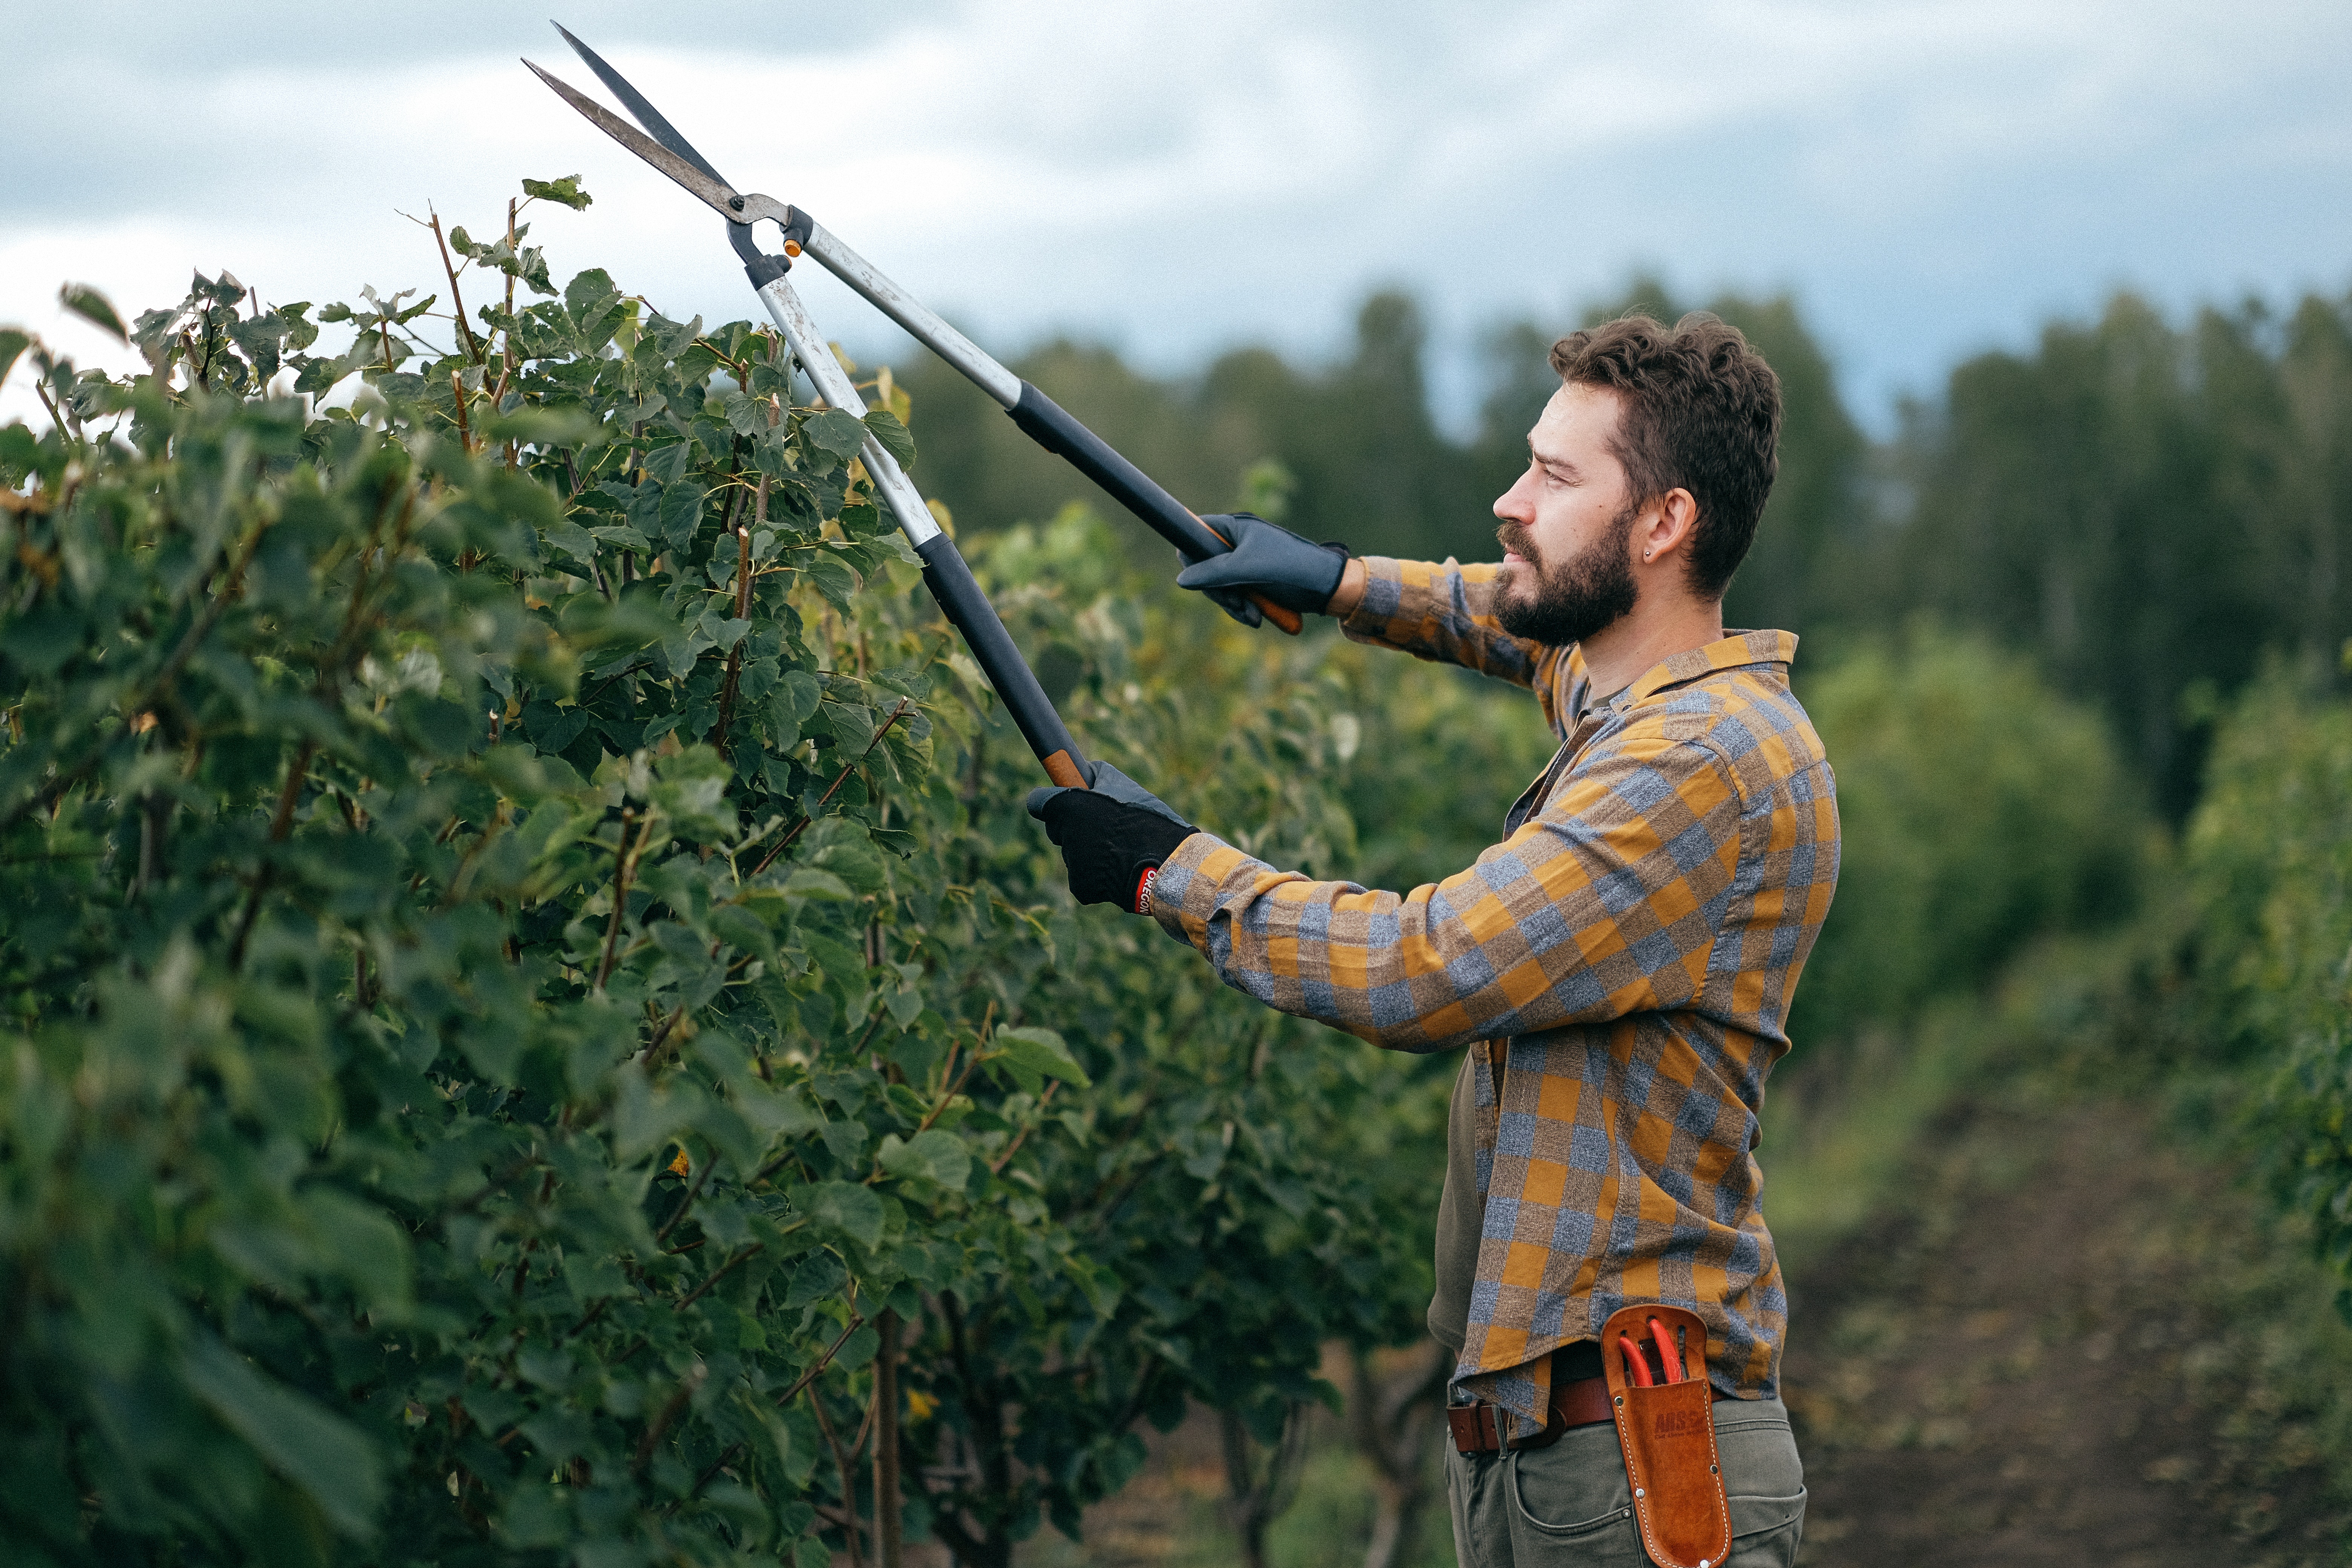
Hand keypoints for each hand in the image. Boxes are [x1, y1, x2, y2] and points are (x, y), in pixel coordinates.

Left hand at [1025, 762, 1196, 912]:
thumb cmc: (1148, 822)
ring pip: (1075, 855)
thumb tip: (1083, 772)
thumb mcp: (1126, 787)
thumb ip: (1098, 776)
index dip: (1053, 801)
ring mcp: (1071, 863)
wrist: (1165, 865)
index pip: (1039, 802)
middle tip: (1107, 828)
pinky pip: (1084, 878)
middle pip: (1060, 830)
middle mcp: (1063, 835)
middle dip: (1077, 828)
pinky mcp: (1080, 887)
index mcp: (1068, 807)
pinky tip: (1119, 869)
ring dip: (1092, 852)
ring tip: (1122, 849)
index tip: (1062, 801)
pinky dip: (1099, 875)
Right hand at [1179, 513, 1349, 616]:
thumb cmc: (1290, 568)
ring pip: (1221, 586)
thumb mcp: (1248, 569)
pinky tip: (1257, 618)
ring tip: (1252, 616)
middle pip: (1206, 566)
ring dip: (1233, 605)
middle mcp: (1239, 543)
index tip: (1195, 576)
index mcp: (1237, 527)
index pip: (1198, 532)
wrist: (1329, 586)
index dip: (1192, 553)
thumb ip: (1213, 573)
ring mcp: (1247, 563)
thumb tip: (1182, 580)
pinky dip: (1244, 609)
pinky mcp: (1256, 582)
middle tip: (1235, 603)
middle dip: (1219, 591)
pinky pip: (1237, 596)